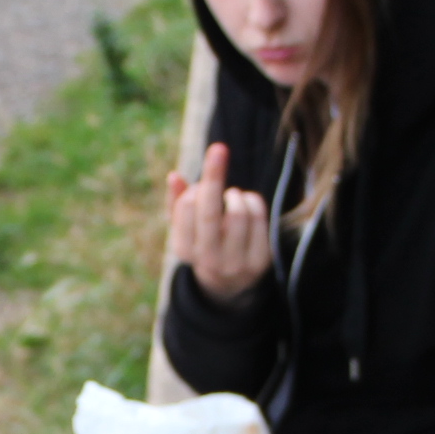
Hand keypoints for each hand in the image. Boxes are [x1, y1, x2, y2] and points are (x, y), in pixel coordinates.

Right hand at [165, 140, 270, 303]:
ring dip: (235, 194)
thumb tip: (174, 176)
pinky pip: (259, 218)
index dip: (195, 189)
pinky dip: (252, 202)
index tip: (200, 185)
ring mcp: (236, 263)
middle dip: (213, 176)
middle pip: (211, 212)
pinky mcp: (260, 261)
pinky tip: (247, 204)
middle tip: (218, 148)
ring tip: (232, 196)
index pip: (187, 209)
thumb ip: (177, 202)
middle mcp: (208, 260)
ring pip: (238, 213)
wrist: (228, 285)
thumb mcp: (185, 228)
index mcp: (184, 250)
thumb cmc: (203, 243)